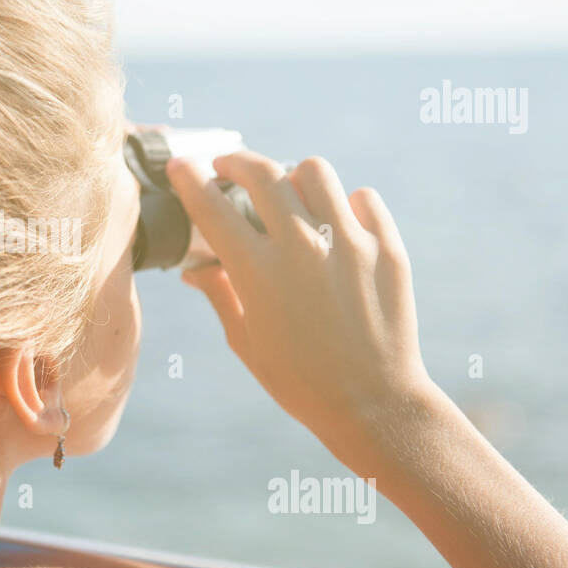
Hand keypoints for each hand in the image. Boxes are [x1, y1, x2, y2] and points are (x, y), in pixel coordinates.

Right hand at [165, 151, 433, 476]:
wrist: (374, 405)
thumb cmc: (300, 382)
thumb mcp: (246, 342)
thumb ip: (219, 293)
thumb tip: (194, 268)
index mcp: (257, 272)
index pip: (211, 205)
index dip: (188, 179)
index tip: (181, 167)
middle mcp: (301, 247)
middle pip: (261, 172)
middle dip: (236, 162)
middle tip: (229, 168)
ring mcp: (349, 243)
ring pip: (314, 172)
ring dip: (293, 177)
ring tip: (289, 194)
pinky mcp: (386, 249)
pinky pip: (363, 199)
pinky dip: (344, 205)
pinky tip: (337, 224)